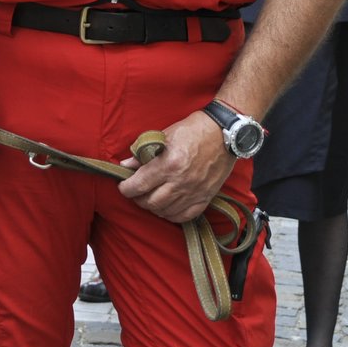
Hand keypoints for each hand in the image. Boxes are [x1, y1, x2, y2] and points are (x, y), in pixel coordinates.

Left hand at [116, 111, 233, 223]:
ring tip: (150, 198)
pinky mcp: (205, 197)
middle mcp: (180, 181)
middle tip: (136, 192)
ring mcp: (194, 192)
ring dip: (153, 207)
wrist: (223, 133)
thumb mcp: (163, 136)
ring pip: (166, 211)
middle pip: (150, 202)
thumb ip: (143, 153)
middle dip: (138, 199)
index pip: (139, 185)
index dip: (126, 189)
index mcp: (168, 164)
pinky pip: (185, 216)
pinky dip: (172, 215)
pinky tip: (166, 208)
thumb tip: (125, 165)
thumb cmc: (193, 130)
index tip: (123, 186)